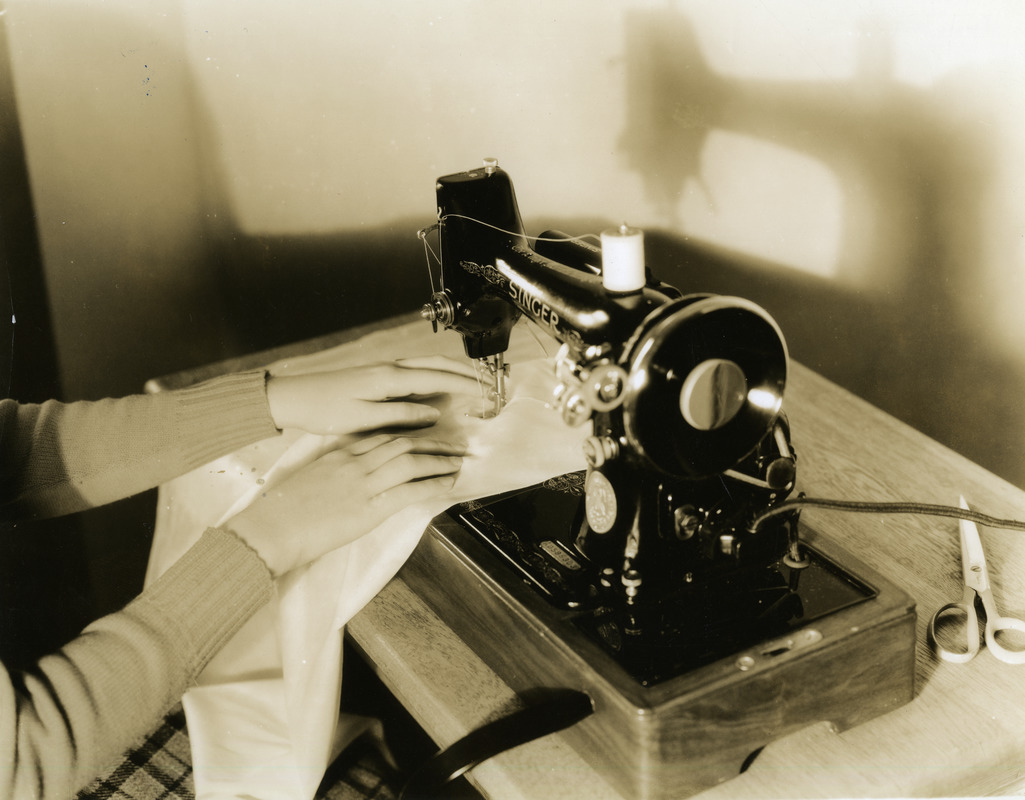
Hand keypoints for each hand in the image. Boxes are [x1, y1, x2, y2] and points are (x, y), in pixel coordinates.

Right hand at [223, 434, 463, 576]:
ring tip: (458, 462)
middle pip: (401, 443)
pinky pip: (410, 489)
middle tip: (454, 444)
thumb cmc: (281, 512)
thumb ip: (331, 476)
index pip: (381, 436)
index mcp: (338, 454)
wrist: (270, 529)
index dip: (407, 434)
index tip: (424, 434)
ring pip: (411, 460)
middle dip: (431, 443)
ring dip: (439, 461)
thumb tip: (347, 484)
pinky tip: (447, 484)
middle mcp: (353, 462)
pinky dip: (433, 484)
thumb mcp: (308, 482)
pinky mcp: (370, 507)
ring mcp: (362, 483)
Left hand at [266, 356, 480, 434]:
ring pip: (427, 364)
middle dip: (464, 372)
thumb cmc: (324, 410)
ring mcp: (384, 369)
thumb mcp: (364, 419)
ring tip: (471, 380)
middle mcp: (390, 368)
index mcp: (389, 378)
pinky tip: (439, 384)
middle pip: (437, 364)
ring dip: (451, 370)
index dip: (464, 385)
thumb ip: (401, 415)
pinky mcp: (378, 374)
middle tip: (487, 383)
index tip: (485, 391)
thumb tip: (433, 415)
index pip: (437, 379)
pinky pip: (416, 370)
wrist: (295, 397)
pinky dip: (435, 374)